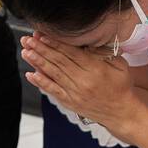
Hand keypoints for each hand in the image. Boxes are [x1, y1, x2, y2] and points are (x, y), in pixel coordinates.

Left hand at [21, 32, 136, 132]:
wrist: (122, 112)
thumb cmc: (121, 86)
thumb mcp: (120, 65)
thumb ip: (103, 52)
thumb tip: (87, 41)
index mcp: (95, 69)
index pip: (70, 53)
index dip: (54, 43)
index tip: (42, 35)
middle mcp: (83, 81)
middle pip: (58, 61)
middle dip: (41, 49)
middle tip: (28, 39)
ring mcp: (75, 93)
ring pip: (53, 74)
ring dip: (37, 62)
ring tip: (26, 52)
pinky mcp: (70, 102)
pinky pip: (53, 91)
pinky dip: (41, 83)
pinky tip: (30, 74)